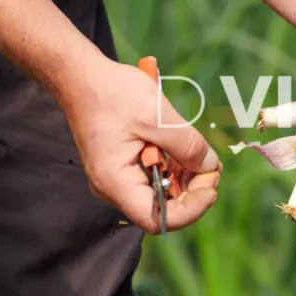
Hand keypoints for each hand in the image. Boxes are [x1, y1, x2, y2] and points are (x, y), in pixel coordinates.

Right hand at [56, 56, 221, 233]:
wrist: (82, 76)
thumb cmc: (112, 93)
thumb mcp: (157, 116)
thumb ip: (187, 145)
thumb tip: (210, 167)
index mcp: (115, 181)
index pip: (155, 219)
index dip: (190, 209)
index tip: (212, 184)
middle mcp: (113, 187)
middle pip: (161, 208)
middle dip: (192, 191)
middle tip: (213, 167)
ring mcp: (117, 178)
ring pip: (160, 193)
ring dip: (186, 179)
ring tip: (202, 155)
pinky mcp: (124, 166)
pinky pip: (153, 177)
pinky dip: (174, 168)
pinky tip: (186, 149)